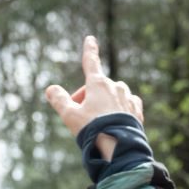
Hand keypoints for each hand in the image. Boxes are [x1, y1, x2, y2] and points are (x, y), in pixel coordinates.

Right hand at [45, 35, 143, 160]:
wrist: (119, 149)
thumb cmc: (92, 130)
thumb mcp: (69, 116)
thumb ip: (59, 100)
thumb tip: (50, 89)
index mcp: (98, 84)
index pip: (91, 62)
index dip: (89, 50)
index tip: (90, 38)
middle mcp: (115, 87)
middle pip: (97, 86)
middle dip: (87, 97)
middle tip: (79, 116)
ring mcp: (128, 98)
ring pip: (114, 93)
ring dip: (105, 102)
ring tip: (99, 120)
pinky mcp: (137, 111)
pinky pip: (129, 103)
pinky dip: (121, 108)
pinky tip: (117, 119)